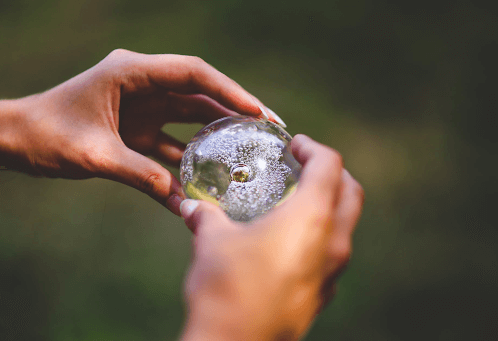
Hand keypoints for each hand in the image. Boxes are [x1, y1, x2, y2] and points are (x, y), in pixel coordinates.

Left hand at [0, 49, 281, 213]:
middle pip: (199, 93)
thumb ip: (137, 172)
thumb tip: (180, 198)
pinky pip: (171, 144)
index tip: (257, 111)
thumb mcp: (91, 154)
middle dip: (234, 109)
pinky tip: (207, 182)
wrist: (18, 140)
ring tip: (251, 150)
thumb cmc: (45, 134)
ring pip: (191, 117)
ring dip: (218, 134)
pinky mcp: (139, 129)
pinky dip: (188, 161)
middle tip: (269, 127)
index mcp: (130, 72)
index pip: (192, 74)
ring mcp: (143, 107)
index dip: (228, 90)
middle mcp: (142, 84)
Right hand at [179, 135, 363, 340]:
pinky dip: (321, 235)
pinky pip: (333, 253)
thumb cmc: (226, 287)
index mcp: (312, 218)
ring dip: (329, 205)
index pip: (330, 166)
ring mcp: (333, 272)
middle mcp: (333, 243)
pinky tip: (288, 241)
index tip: (295, 146)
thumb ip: (206, 217)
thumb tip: (192, 207)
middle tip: (304, 166)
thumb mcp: (212, 241)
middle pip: (351, 193)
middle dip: (332, 173)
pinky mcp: (323, 293)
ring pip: (346, 225)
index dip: (313, 148)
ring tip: (296, 201)